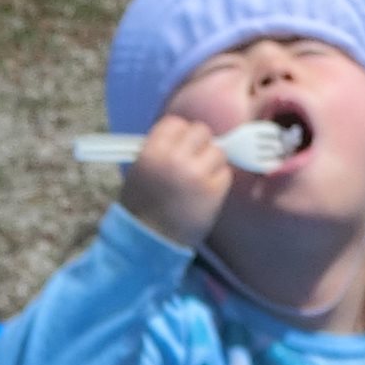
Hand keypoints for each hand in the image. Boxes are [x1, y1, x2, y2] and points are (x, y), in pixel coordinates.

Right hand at [117, 115, 236, 250]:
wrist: (148, 241)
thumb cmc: (142, 207)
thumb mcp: (139, 172)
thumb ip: (160, 150)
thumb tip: (186, 136)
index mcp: (150, 153)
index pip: (175, 123)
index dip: (180, 133)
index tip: (180, 145)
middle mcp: (173, 159)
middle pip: (201, 131)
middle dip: (199, 145)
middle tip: (193, 161)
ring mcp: (196, 174)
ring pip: (218, 151)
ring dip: (211, 163)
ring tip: (198, 180)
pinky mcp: (213, 191)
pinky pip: (225, 173)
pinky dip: (218, 181)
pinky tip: (204, 193)